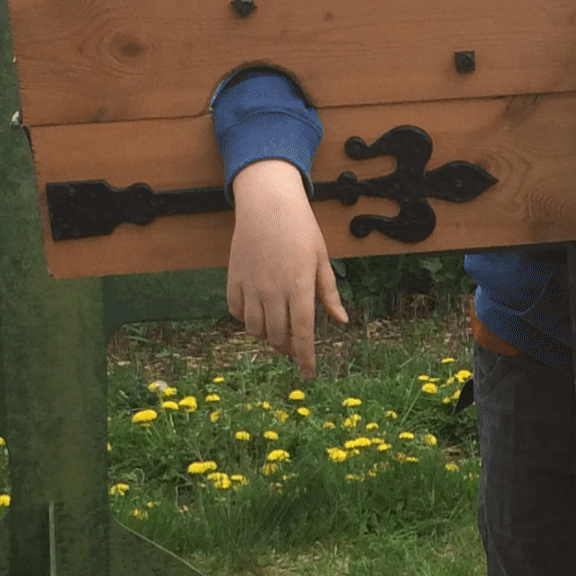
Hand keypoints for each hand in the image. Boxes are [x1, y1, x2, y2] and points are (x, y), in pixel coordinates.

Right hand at [226, 159, 346, 377]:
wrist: (267, 201)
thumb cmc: (300, 228)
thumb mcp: (321, 259)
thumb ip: (328, 293)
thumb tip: (341, 321)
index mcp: (299, 288)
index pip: (302, 334)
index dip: (306, 358)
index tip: (308, 374)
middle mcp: (273, 291)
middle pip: (278, 337)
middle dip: (287, 349)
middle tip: (294, 348)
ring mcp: (251, 285)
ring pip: (255, 329)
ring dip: (266, 336)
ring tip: (276, 331)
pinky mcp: (234, 278)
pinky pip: (235, 311)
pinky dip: (245, 319)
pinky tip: (255, 314)